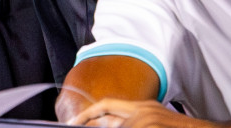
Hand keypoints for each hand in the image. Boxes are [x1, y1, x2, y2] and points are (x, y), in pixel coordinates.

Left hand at [70, 98, 214, 127]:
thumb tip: (110, 124)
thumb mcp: (157, 120)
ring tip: (124, 127)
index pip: (107, 105)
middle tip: (79, 127)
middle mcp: (144, 112)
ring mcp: (149, 121)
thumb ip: (135, 121)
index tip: (73, 122)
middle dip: (95, 123)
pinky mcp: (154, 127)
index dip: (88, 113)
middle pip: (110, 121)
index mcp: (144, 107)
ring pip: (122, 126)